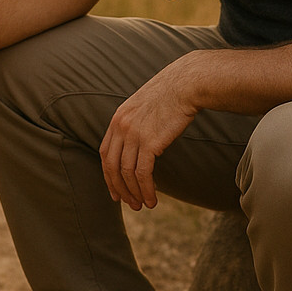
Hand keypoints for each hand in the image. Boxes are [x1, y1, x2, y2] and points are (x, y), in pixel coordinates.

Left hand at [99, 57, 200, 210]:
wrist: (186, 84)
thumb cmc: (172, 95)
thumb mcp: (145, 107)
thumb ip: (137, 125)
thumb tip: (141, 145)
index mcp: (117, 119)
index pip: (105, 153)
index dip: (108, 175)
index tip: (115, 191)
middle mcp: (121, 127)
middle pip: (112, 166)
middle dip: (119, 188)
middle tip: (128, 203)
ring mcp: (134, 134)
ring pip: (127, 173)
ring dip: (134, 193)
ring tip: (143, 206)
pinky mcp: (150, 142)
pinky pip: (143, 173)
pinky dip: (146, 190)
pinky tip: (153, 200)